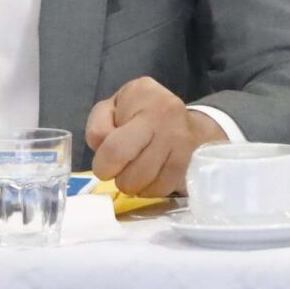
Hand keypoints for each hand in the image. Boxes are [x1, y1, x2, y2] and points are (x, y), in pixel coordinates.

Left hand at [86, 77, 223, 197]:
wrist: (182, 118)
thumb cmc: (138, 111)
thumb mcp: (111, 107)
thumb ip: (97, 127)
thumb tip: (102, 150)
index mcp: (144, 98)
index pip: (115, 149)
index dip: (103, 164)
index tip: (105, 162)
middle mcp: (168, 117)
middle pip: (133, 174)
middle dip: (119, 178)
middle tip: (121, 168)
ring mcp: (184, 140)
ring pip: (149, 184)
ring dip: (136, 185)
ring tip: (135, 172)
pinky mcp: (192, 160)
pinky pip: (165, 188)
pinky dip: (152, 189)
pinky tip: (150, 177)